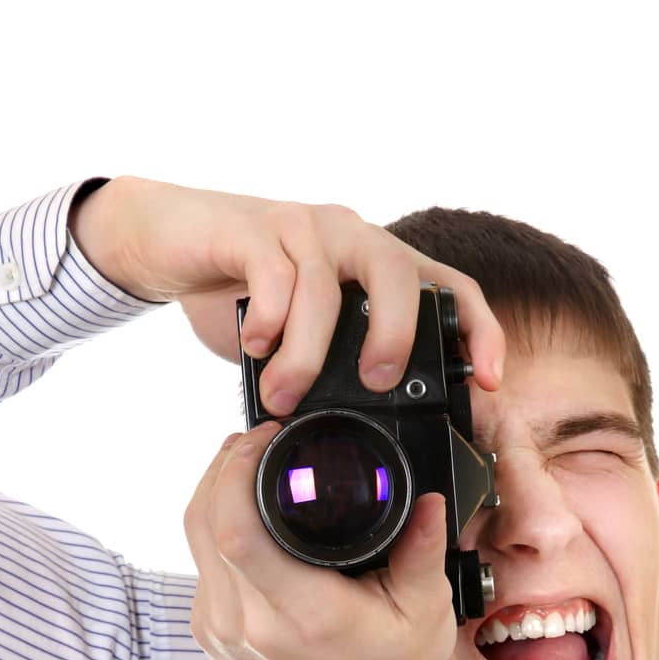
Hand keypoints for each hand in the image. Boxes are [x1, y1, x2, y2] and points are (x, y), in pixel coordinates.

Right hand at [69, 175, 505, 408]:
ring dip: (307, 354)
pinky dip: (271, 321)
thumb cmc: (245, 293)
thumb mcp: (305, 333)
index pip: (449, 285)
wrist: (167, 239)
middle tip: (376, 382)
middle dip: (395, 334)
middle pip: (398, 274)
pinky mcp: (251, 228)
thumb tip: (369, 432)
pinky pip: (273, 273)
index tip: (491, 380)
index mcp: (376, 264)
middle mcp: (349, 236)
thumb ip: (339, 364)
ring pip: (325, 287)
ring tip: (284, 398)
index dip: (479, 329)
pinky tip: (258, 349)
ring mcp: (301, 228)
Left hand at [183, 425, 456, 659]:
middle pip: (205, 519)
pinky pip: (200, 560)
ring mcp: (220, 628)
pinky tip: (244, 509)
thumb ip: (423, 553)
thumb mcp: (423, 615)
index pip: (238, 530)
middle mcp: (249, 622)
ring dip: (215, 488)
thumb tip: (430, 499)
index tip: (267, 438)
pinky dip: (216, 524)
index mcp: (302, 613)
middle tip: (259, 438)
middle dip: (225, 464)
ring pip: (194, 535)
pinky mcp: (207, 630)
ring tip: (248, 460)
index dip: (239, 470)